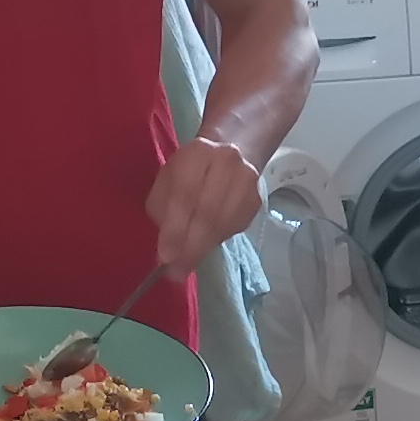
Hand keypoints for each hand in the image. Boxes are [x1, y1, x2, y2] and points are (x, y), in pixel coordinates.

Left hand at [143, 133, 264, 275]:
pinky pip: (234, 227)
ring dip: (202, 249)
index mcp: (198, 153)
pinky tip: (204, 246)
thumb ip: (162, 207)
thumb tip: (167, 247)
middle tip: (176, 271)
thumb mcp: (168, 178)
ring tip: (186, 265)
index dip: (175, 229)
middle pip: (208, 213)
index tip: (165, 256)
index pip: (185, 195)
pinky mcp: (257, 199)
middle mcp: (227, 162)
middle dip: (189, 247)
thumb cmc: (191, 169)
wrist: (235, 149)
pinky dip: (216, 242)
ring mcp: (248, 180)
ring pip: (223, 224)